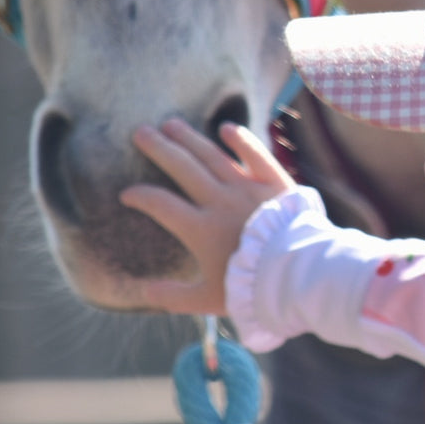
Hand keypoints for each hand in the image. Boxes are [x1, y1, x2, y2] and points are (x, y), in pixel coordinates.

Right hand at [122, 118, 296, 314]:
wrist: (297, 274)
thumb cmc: (251, 289)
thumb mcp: (207, 299)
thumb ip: (173, 296)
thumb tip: (143, 292)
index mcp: (200, 228)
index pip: (161, 204)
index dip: (141, 196)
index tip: (128, 193)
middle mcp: (220, 201)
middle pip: (183, 168)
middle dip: (159, 148)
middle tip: (140, 131)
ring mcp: (247, 188)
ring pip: (213, 156)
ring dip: (190, 138)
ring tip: (171, 124)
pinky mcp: (275, 182)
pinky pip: (256, 155)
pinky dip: (242, 140)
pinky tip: (227, 128)